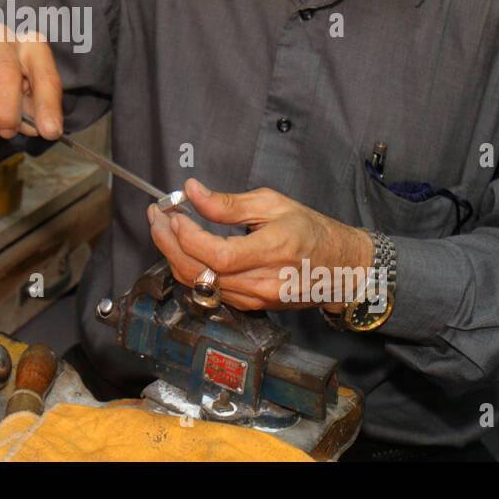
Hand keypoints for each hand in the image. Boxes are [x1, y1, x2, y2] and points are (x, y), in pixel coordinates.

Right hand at [0, 23, 63, 140]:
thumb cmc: (0, 90)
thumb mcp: (22, 103)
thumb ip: (35, 113)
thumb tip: (47, 128)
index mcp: (32, 47)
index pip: (44, 75)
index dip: (47, 106)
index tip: (49, 131)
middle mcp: (4, 36)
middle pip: (5, 71)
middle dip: (5, 110)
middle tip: (6, 129)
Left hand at [147, 178, 373, 311]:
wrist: (342, 267)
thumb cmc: (313, 231)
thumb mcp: (274, 204)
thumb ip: (229, 203)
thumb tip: (193, 192)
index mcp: (274, 251)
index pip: (218, 255)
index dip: (188, 237)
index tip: (173, 214)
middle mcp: (263, 282)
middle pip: (200, 274)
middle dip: (168, 244)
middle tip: (156, 218)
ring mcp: (256, 299)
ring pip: (200, 285)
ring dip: (174, 256)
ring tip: (165, 228)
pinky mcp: (251, 306)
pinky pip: (210, 291)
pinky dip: (191, 269)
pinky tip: (185, 248)